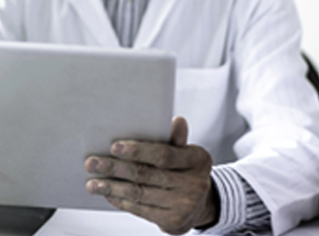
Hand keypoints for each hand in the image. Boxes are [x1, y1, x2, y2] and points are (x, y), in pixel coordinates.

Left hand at [84, 116, 217, 233]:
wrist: (201, 204)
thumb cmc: (188, 171)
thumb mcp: (187, 153)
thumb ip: (176, 139)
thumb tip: (177, 121)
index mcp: (197, 160)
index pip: (164, 154)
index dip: (138, 151)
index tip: (114, 146)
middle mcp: (193, 183)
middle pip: (147, 174)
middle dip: (116, 167)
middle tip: (93, 162)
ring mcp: (183, 205)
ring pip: (139, 193)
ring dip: (112, 187)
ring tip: (93, 182)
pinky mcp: (172, 222)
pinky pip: (140, 209)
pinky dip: (121, 200)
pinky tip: (108, 193)